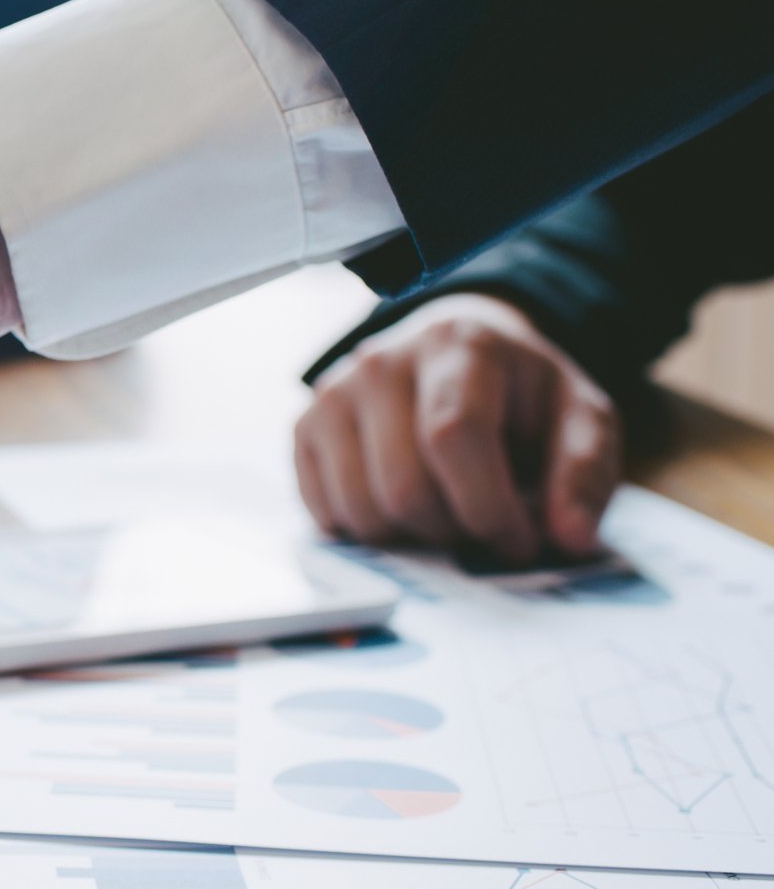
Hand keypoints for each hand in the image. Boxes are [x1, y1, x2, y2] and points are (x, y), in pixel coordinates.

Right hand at [293, 293, 621, 564]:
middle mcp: (381, 362)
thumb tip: (569, 539)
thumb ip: (584, 474)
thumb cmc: (522, 395)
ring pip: (362, 509)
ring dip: (411, 536)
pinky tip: (403, 506)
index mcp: (459, 346)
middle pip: (405, 486)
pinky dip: (369, 531)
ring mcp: (333, 394)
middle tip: (482, 526)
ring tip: (444, 512)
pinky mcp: (304, 427)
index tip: (520, 541)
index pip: (453, 436)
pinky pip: (326, 513)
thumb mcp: (580, 419)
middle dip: (453, 531)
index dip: (488, 507)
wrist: (456, 350)